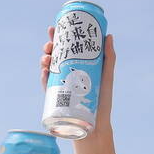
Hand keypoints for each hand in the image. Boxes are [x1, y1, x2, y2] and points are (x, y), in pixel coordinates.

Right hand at [40, 27, 115, 141]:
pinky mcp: (56, 98)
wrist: (96, 125)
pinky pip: (47, 85)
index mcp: (77, 66)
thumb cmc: (103, 101)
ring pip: (48, 69)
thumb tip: (109, 35)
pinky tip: (45, 71)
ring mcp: (60, 85)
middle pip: (54, 56)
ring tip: (47, 58)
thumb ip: (109, 57)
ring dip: (44, 60)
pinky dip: (44, 78)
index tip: (54, 27)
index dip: (58, 37)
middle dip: (49, 47)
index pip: (65, 48)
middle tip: (50, 44)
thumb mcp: (107, 76)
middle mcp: (67, 74)